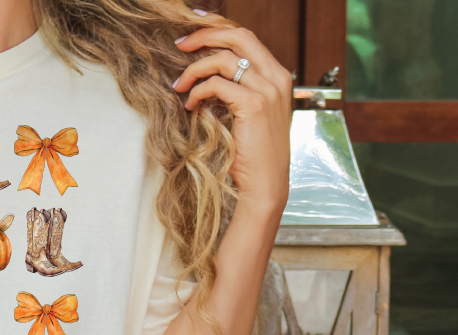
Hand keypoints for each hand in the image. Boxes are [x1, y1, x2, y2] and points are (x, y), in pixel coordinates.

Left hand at [173, 17, 292, 214]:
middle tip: (180, 45)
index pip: (247, 37)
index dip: (219, 28)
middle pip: (238, 36)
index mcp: (278, 75)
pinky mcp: (254, 105)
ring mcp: (268, 90)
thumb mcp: (251, 115)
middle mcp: (277, 77)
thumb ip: (239, 90)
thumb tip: (209, 74)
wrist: (265, 184)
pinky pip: (217, 84)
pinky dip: (198, 91)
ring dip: (194, 69)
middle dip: (204, 35)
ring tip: (179, 86)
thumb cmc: (254, 154)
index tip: (194, 28)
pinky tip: (190, 105)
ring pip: (223, 59)